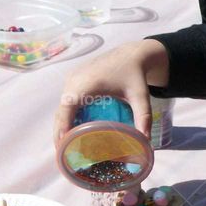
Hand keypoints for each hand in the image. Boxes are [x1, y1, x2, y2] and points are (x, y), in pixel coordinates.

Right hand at [53, 38, 169, 142]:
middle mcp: (75, 80)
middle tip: (63, 152)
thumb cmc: (135, 75)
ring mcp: (73, 78)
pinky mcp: (75, 78)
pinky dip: (65, 115)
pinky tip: (70, 129)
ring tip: (64, 144)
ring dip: (61, 124)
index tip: (62, 144)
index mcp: (87, 84)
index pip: (67, 108)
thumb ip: (143, 117)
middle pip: (61, 110)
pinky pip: (66, 100)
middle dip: (59, 131)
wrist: (132, 53)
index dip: (63, 126)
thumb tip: (146, 140)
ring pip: (62, 106)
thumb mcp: (140, 96)